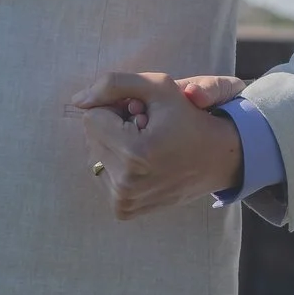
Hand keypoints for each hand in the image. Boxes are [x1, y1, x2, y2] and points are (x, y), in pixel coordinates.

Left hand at [72, 71, 243, 218]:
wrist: (215, 159)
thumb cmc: (188, 118)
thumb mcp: (159, 86)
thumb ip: (114, 84)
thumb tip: (78, 100)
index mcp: (134, 153)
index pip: (91, 116)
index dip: (114, 107)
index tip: (140, 112)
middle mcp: (126, 184)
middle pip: (91, 137)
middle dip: (112, 126)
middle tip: (144, 127)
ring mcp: (123, 201)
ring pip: (95, 155)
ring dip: (114, 144)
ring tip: (145, 144)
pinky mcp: (123, 210)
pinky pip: (104, 175)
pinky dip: (118, 164)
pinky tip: (142, 162)